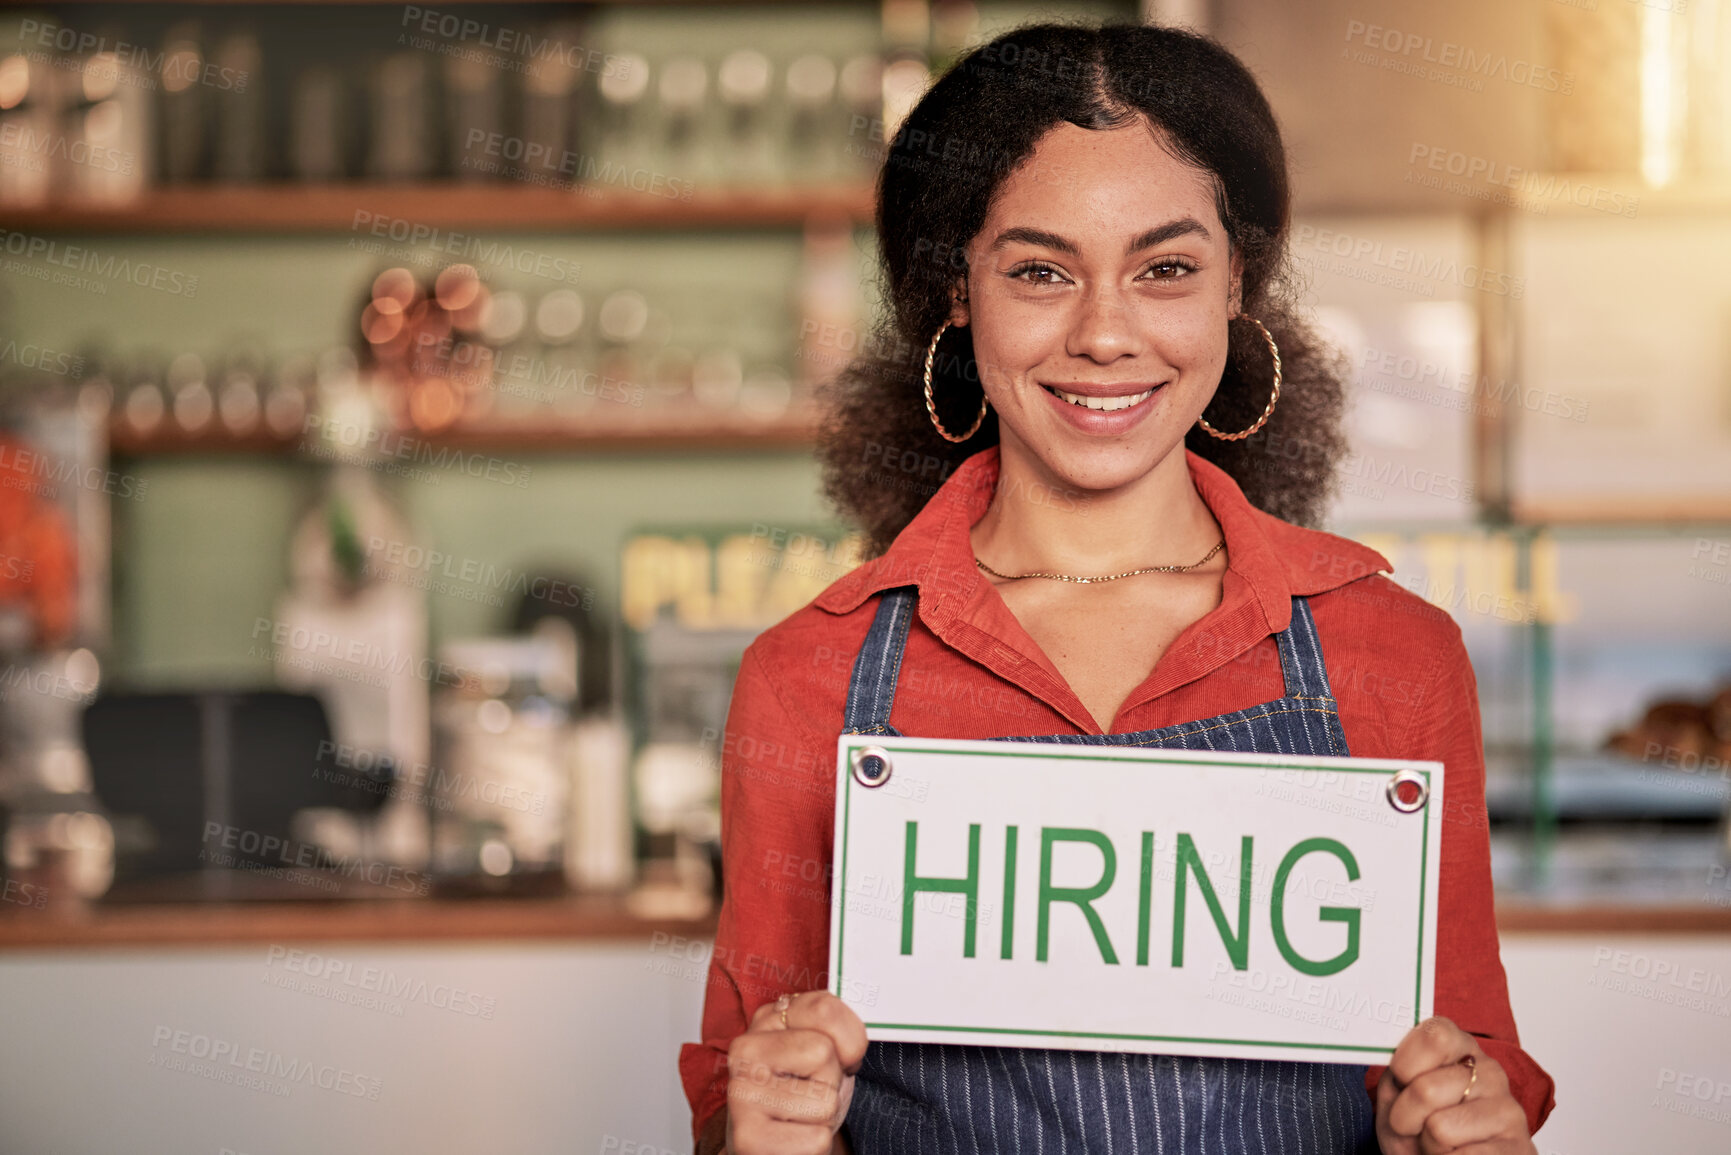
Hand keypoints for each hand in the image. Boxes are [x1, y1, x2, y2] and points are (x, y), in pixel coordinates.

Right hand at [726, 990, 868, 1154]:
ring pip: (824, 1100)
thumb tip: (850, 1047)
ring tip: (801, 1115)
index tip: (828, 1057)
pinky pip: (817, 1138)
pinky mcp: (748, 1138)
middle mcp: (745, 1051)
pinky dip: (815, 1144)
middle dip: (832, 1080)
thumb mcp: (825, 1048)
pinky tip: (793, 1138)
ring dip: (824, 1116)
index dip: (846, 1040)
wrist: (774, 1144)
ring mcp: (742, 1094)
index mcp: (766, 1020)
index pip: (824, 1008)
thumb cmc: (803, 1095)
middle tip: (810, 1091)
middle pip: (824, 1052)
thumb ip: (835, 1026)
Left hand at [1375, 1016, 1533, 1154]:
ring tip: (1437, 1144)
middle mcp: (1490, 1072)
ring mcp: (1508, 1110)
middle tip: (1413, 1126)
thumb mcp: (1396, 1096)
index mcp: (1461, 1048)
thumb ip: (1395, 1074)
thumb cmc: (1417, 1130)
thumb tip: (1392, 1060)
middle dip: (1405, 1117)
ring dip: (1427, 1145)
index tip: (1401, 1080)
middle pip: (1426, 1090)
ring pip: (1439, 1128)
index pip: (1436, 1035)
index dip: (1406, 1064)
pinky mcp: (1517, 1148)